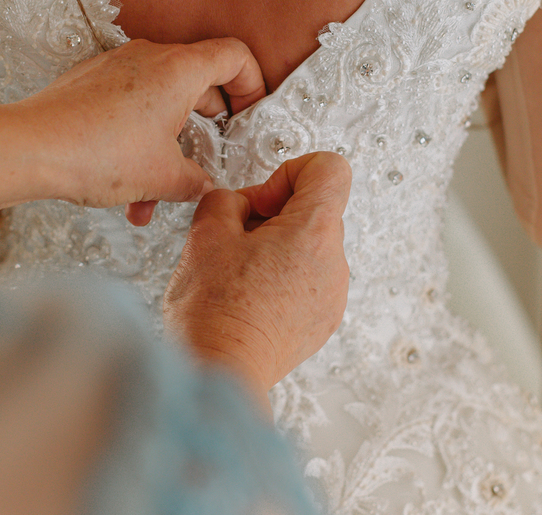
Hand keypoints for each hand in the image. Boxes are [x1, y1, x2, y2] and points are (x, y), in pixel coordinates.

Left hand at [16, 38, 265, 219]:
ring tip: (153, 195)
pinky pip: (130, 106)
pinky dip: (138, 140)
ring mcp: (117, 67)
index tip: (250, 112)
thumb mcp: (164, 178)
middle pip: (198, 81)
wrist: (30, 148)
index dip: (253, 83)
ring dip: (166, 147)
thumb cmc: (96, 152)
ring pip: (160, 102)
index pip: (235, 56)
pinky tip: (125, 184)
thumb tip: (203, 185)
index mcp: (179, 70)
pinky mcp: (92, 82)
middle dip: (206, 127)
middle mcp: (150, 58)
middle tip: (208, 154)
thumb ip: (196, 181)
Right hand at [162, 152, 351, 406]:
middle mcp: (334, 262)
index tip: (263, 201)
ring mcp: (332, 295)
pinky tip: (249, 297)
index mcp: (314, 231)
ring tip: (238, 273)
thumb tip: (241, 206)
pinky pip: (308, 280)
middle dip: (274, 213)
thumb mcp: (207, 231)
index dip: (290, 172)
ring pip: (308, 246)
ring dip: (276, 247)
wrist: (221, 372)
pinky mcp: (322, 321)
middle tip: (237, 237)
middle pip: (314, 210)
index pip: (330, 168)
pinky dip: (282, 278)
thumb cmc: (214, 310)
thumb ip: (227, 200)